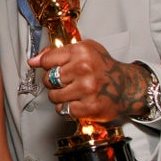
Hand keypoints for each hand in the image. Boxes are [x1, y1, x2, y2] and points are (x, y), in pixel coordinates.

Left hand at [27, 40, 150, 121]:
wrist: (126, 87)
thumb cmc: (103, 68)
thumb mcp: (84, 50)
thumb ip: (57, 53)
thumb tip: (33, 60)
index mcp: (81, 51)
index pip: (47, 60)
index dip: (47, 66)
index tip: (52, 68)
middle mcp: (84, 68)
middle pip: (49, 79)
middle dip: (54, 82)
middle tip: (69, 81)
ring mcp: (87, 88)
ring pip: (54, 96)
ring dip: (60, 97)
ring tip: (73, 92)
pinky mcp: (89, 107)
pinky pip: (63, 110)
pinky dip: (68, 108)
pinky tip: (78, 102)